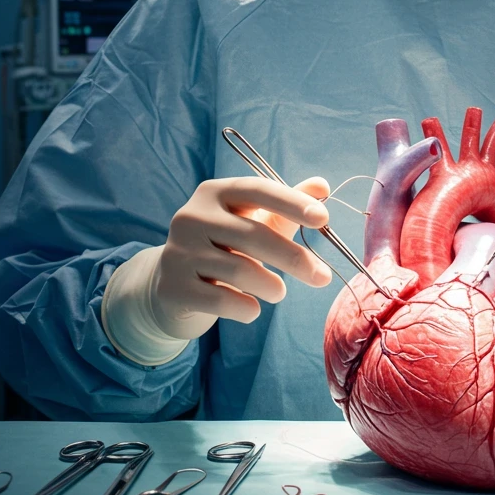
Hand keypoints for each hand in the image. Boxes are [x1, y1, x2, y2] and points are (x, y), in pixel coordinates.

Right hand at [152, 175, 332, 337]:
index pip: (257, 190)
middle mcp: (192, 217)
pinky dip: (246, 308)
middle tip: (322, 277)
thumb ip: (286, 206)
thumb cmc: (223, 248)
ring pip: (240, 270)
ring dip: (271, 286)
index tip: (323, 218)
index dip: (291, 202)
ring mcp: (178, 252)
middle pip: (253, 235)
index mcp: (214, 192)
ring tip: (279, 292)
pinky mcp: (172, 288)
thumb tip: (322, 185)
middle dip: (294, 258)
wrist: (171, 286)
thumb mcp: (253, 222)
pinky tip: (252, 309)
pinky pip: (222, 300)